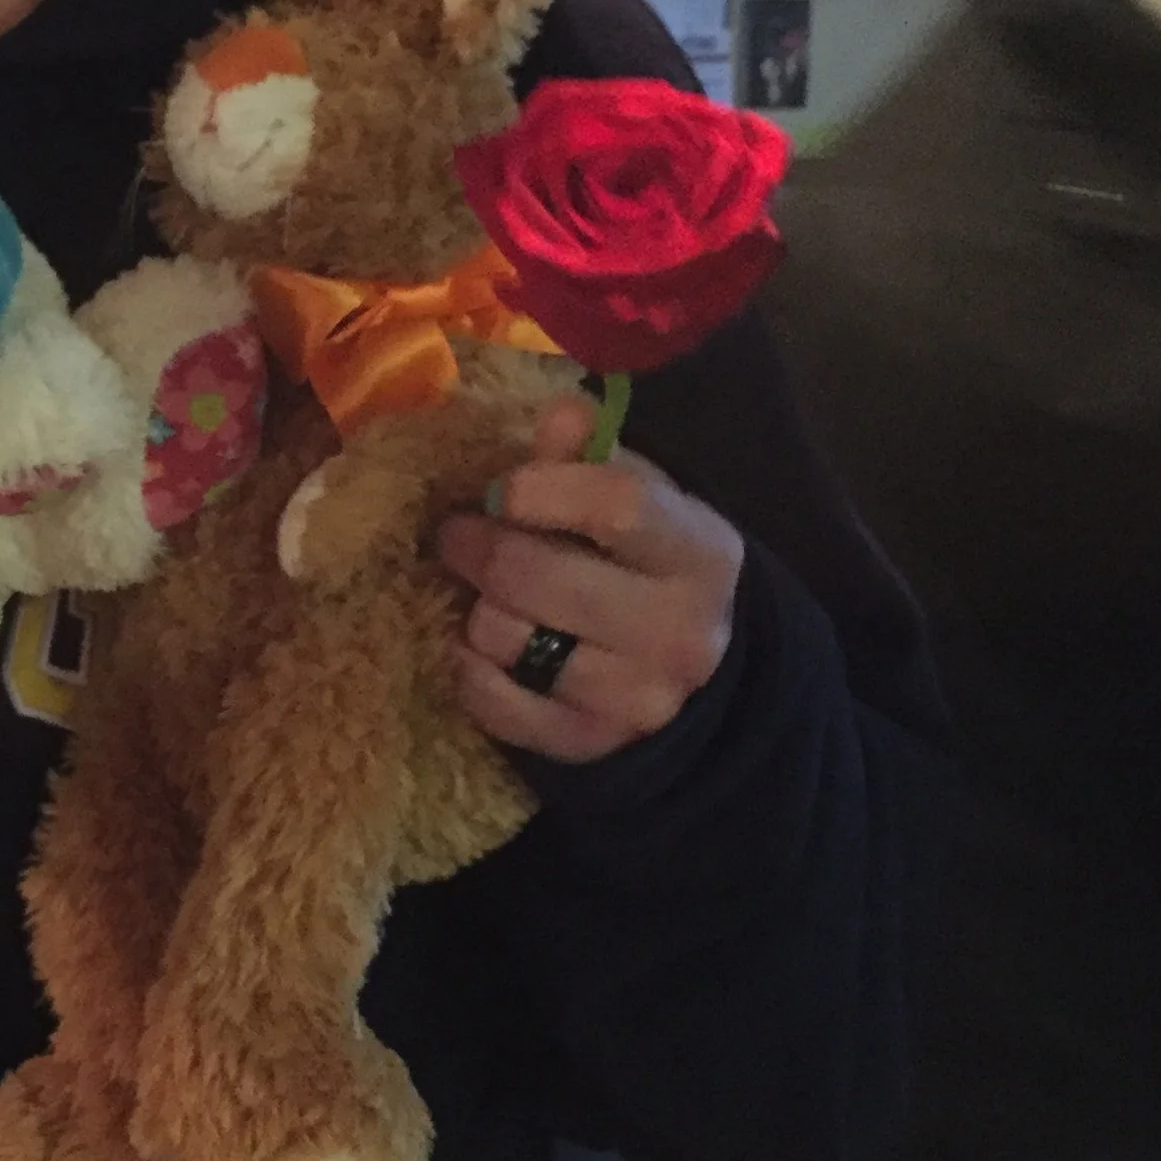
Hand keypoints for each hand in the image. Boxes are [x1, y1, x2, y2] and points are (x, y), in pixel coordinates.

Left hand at [436, 393, 741, 763]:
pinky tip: (486, 647)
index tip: (504, 489)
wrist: (691, 675)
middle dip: (478, 546)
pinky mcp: (587, 744)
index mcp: (701, 553)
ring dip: (478, 609)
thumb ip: (596, 456)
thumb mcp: (644, 500)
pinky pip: (490, 699)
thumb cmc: (649, 566)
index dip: (540, 488)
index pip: (616, 505)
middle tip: (459, 534)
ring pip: (504, 637)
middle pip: (536, 576)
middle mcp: (679, 632)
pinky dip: (471, 666)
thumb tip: (561, 416)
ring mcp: (635, 698)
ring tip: (491, 596)